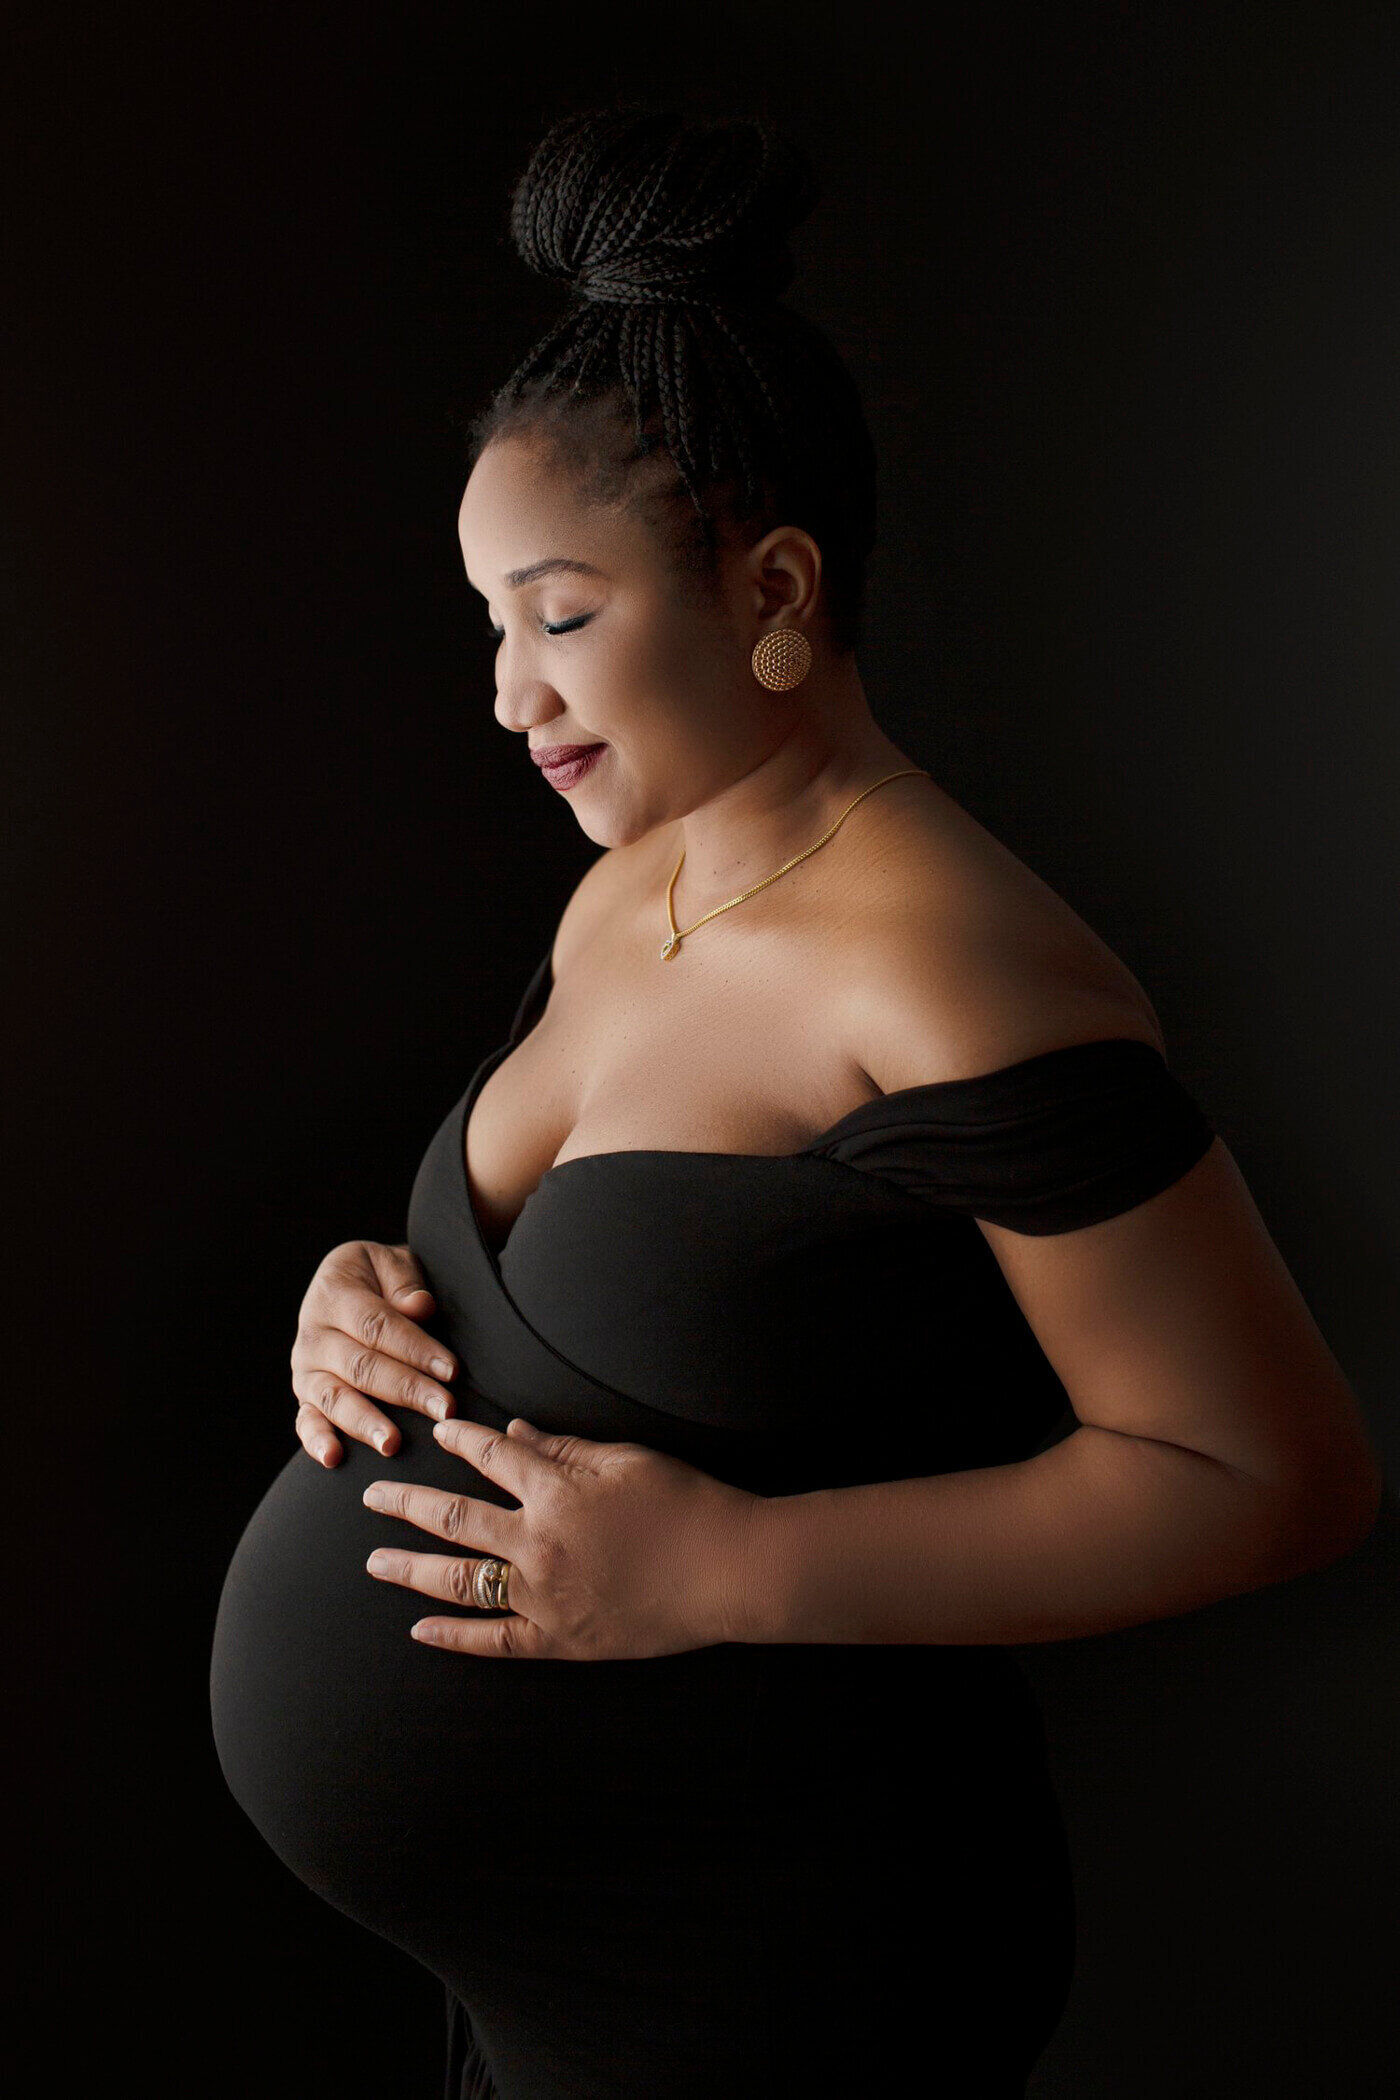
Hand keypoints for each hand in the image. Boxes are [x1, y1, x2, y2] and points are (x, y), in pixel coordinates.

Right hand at [291, 1240, 457, 1466]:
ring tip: (392, 1443)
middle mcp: (312, 1332)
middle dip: (405, 1390)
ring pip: (333, 1397)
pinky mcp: (304, 1395)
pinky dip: (316, 1440)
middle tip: (443, 1410)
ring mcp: (305, 1367)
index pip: (377, 1326)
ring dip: (364, 1422)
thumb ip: (405, 1282)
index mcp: (334, 1293)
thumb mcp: (393, 1263)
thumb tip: (419, 1306)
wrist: (349, 1284)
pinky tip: (334, 1458)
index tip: (451, 1370)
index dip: (415, 1348)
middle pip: (361, 1366)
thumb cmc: (381, 1278)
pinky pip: (305, 1420)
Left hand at [361, 1416, 760, 1657]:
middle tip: (371, 1496)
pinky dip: (453, 1636)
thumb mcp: (625, 1459)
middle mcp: (537, 1543)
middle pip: (454, 1517)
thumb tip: (512, 1431)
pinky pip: (493, 1640)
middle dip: (405, 1504)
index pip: (490, 1456)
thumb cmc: (685, 1503)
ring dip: (410, 1568)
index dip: (459, 1440)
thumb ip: (563, 1448)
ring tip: (375, 1561)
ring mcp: (544, 1596)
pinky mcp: (559, 1639)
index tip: (434, 1434)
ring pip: (459, 1580)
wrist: (729, 1569)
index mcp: (555, 1490)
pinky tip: (420, 1628)